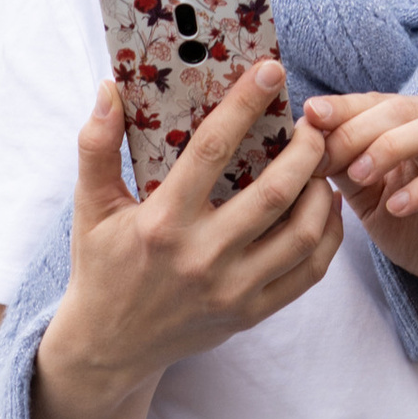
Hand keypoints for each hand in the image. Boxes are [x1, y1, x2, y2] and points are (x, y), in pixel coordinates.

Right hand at [50, 58, 342, 405]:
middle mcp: (201, 258)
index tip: (271, 71)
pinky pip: (308, 272)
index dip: (245, 105)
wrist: (109, 346)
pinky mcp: (251, 313)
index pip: (211, 150)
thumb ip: (96, 146)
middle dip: (304, 150)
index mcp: (162, 223)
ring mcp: (231, 290)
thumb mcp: (90, 206)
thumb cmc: (102, 266)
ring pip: (301, 235)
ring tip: (321, 165)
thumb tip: (108, 89)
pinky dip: (326, 236)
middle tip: (313, 125)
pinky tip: (324, 208)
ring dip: (320, 192)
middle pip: (274, 193)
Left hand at [304, 91, 417, 321]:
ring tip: (359, 174)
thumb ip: (346, 169)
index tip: (308, 116)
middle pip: (406, 108)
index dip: (344, 107)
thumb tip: (305, 141)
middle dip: (360, 127)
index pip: (380, 102)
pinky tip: (397, 207)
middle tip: (326, 154)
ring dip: (394, 145)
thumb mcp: (372, 200)